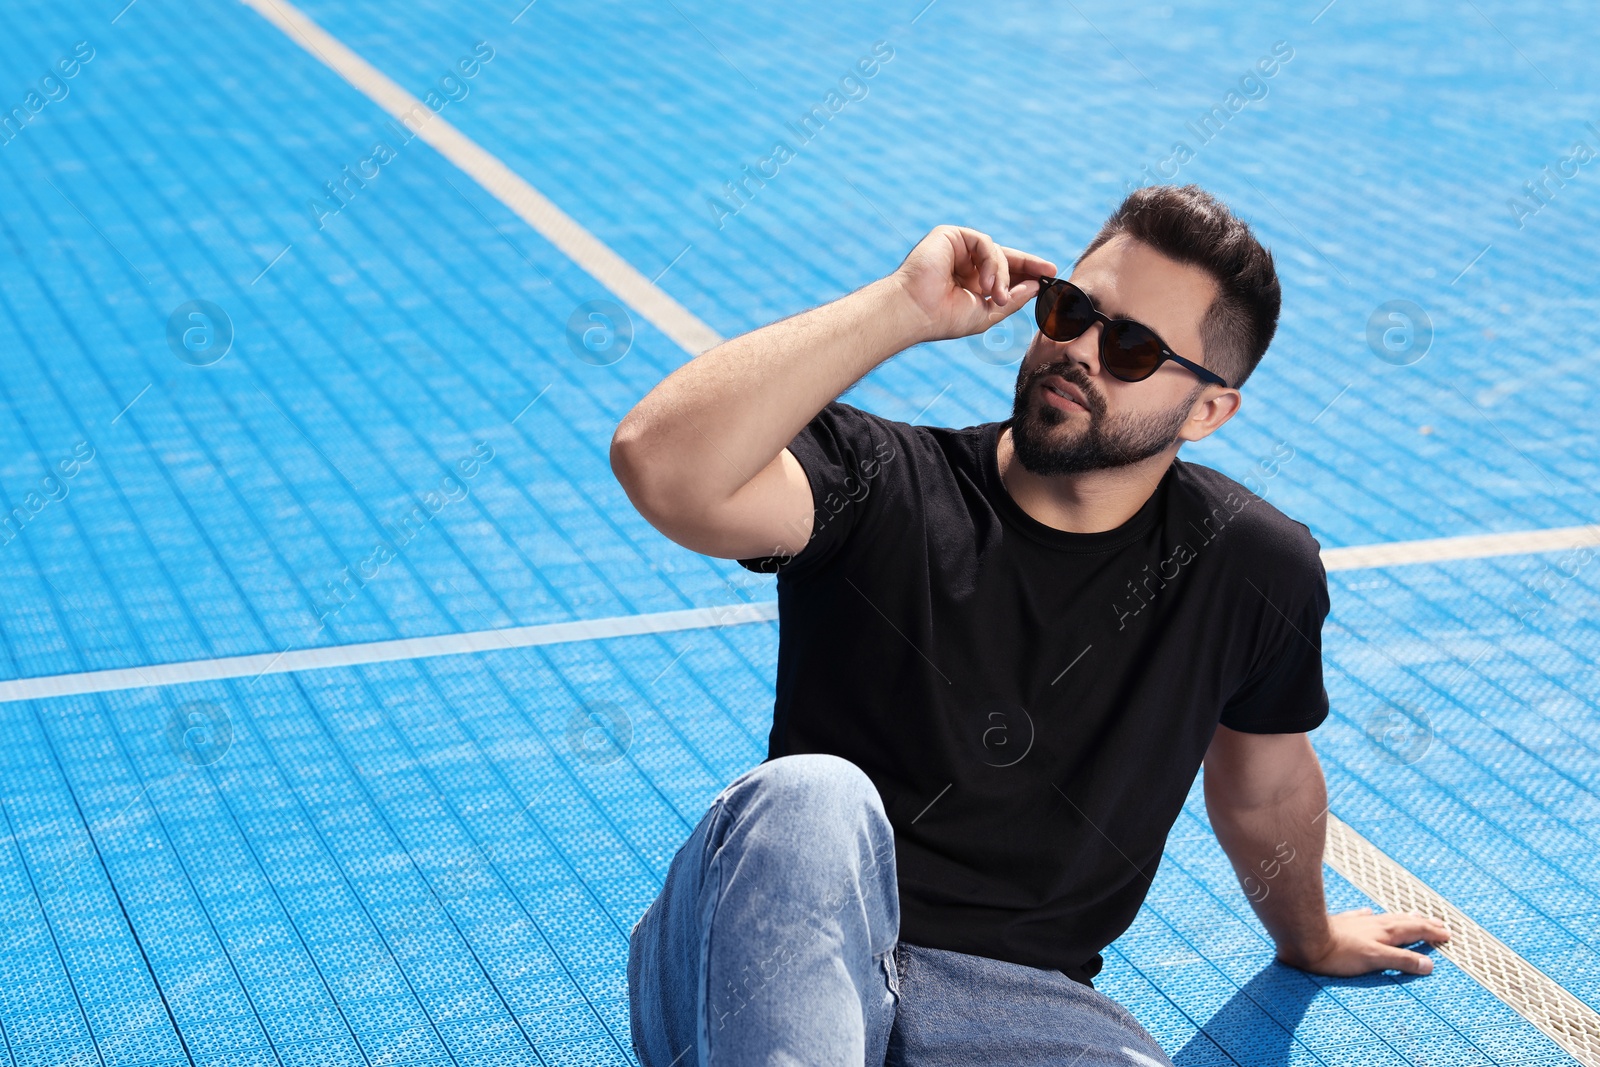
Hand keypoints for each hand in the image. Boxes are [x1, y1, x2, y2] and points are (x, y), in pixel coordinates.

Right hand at [889, 225, 1056, 342]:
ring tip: (997, 296)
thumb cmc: (943, 318)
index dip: (1027, 272)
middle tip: (1047, 271)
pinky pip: (984, 242)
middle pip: (1004, 256)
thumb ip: (1013, 299)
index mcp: (970, 281)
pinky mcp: (950, 235)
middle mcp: (964, 263)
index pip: (1004, 272)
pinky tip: (986, 283)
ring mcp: (956, 248)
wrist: (914, 312)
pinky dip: (991, 263)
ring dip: (1003, 275)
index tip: (1050, 275)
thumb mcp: (987, 312)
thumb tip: (1037, 285)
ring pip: (996, 252)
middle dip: (1027, 264)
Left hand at [1279, 907, 1451, 976]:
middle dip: (1423, 923)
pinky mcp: (1342, 924)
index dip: (1432, 933)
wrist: (1304, 937)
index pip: (1415, 931)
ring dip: (1402, 918)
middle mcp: (1374, 924)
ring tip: (1412, 916)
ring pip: (1386, 918)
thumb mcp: (1374, 959)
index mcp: (1385, 933)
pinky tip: (1368, 913)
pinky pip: (1361, 917)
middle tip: (1439, 923)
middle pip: (1404, 922)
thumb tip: (1429, 965)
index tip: (1447, 934)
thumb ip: (1401, 962)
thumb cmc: (1338, 953)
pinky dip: (1371, 916)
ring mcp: (1358, 923)